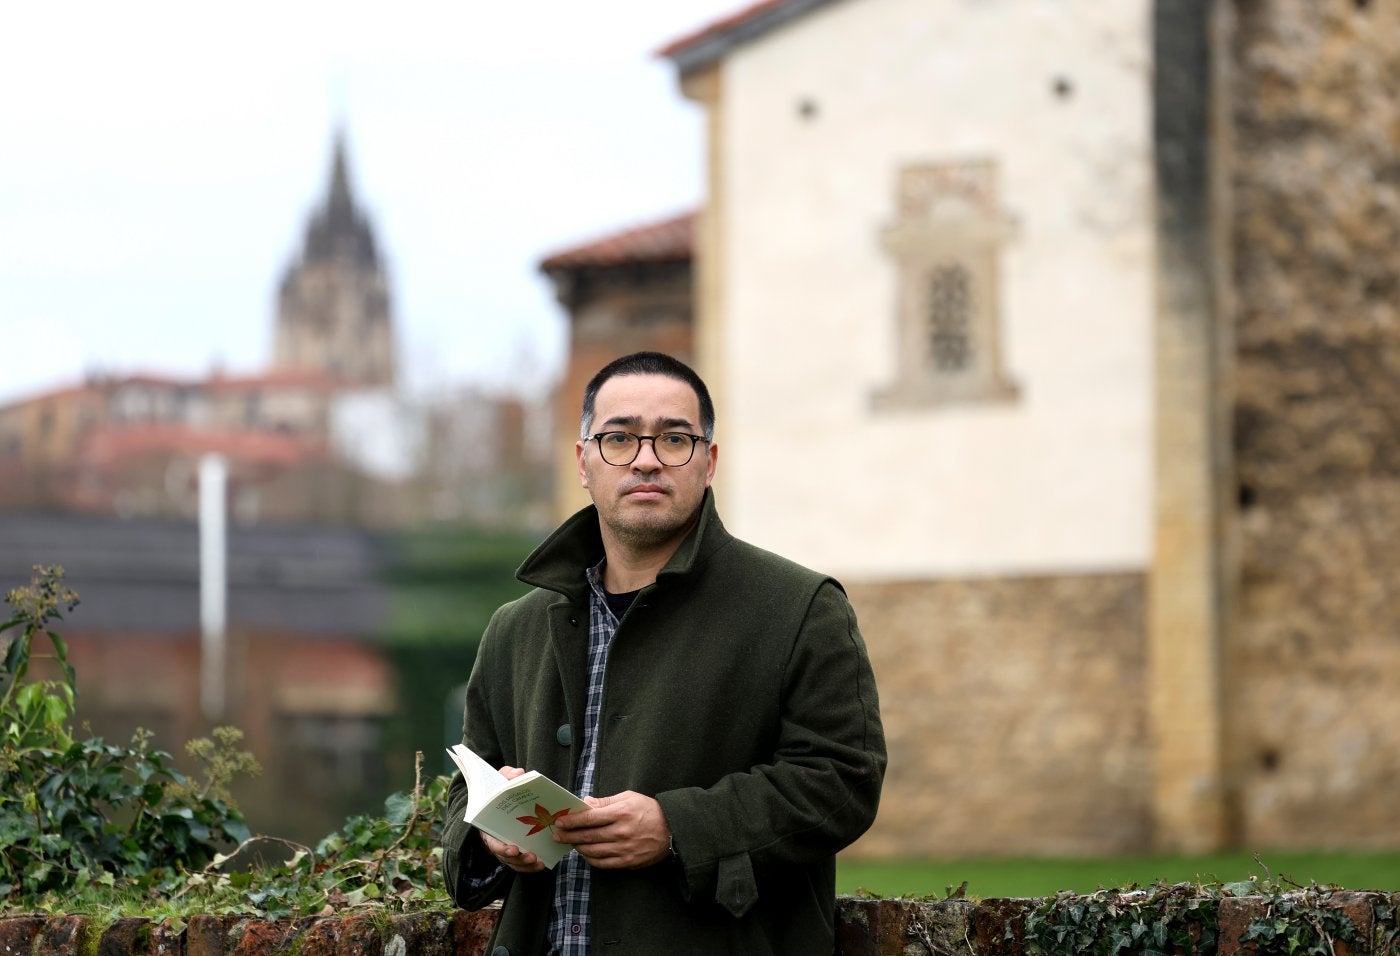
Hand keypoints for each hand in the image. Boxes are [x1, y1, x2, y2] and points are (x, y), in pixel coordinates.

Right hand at [478, 766, 545, 872]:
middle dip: (518, 858)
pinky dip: (529, 866)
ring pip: (513, 862)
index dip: (501, 848)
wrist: (500, 797)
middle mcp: (494, 840)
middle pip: (504, 856)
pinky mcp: (515, 850)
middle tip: (532, 856)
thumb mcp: (500, 780)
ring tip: (539, 862)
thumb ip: (506, 776)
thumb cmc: (499, 790)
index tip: (513, 849)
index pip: (492, 842)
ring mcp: (504, 847)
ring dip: (525, 865)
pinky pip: (520, 863)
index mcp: (488, 826)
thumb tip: (518, 773)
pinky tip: (541, 864)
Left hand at [552, 791, 671, 869]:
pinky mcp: (628, 862)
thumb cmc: (650, 811)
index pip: (590, 818)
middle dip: (569, 835)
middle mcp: (621, 832)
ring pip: (593, 851)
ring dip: (578, 847)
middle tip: (557, 834)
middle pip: (588, 836)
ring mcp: (624, 849)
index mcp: (621, 813)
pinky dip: (590, 859)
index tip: (560, 821)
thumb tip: (585, 803)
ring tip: (570, 842)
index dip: (572, 821)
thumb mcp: (629, 798)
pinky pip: (603, 863)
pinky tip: (585, 853)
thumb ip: (606, 802)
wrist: (672, 830)